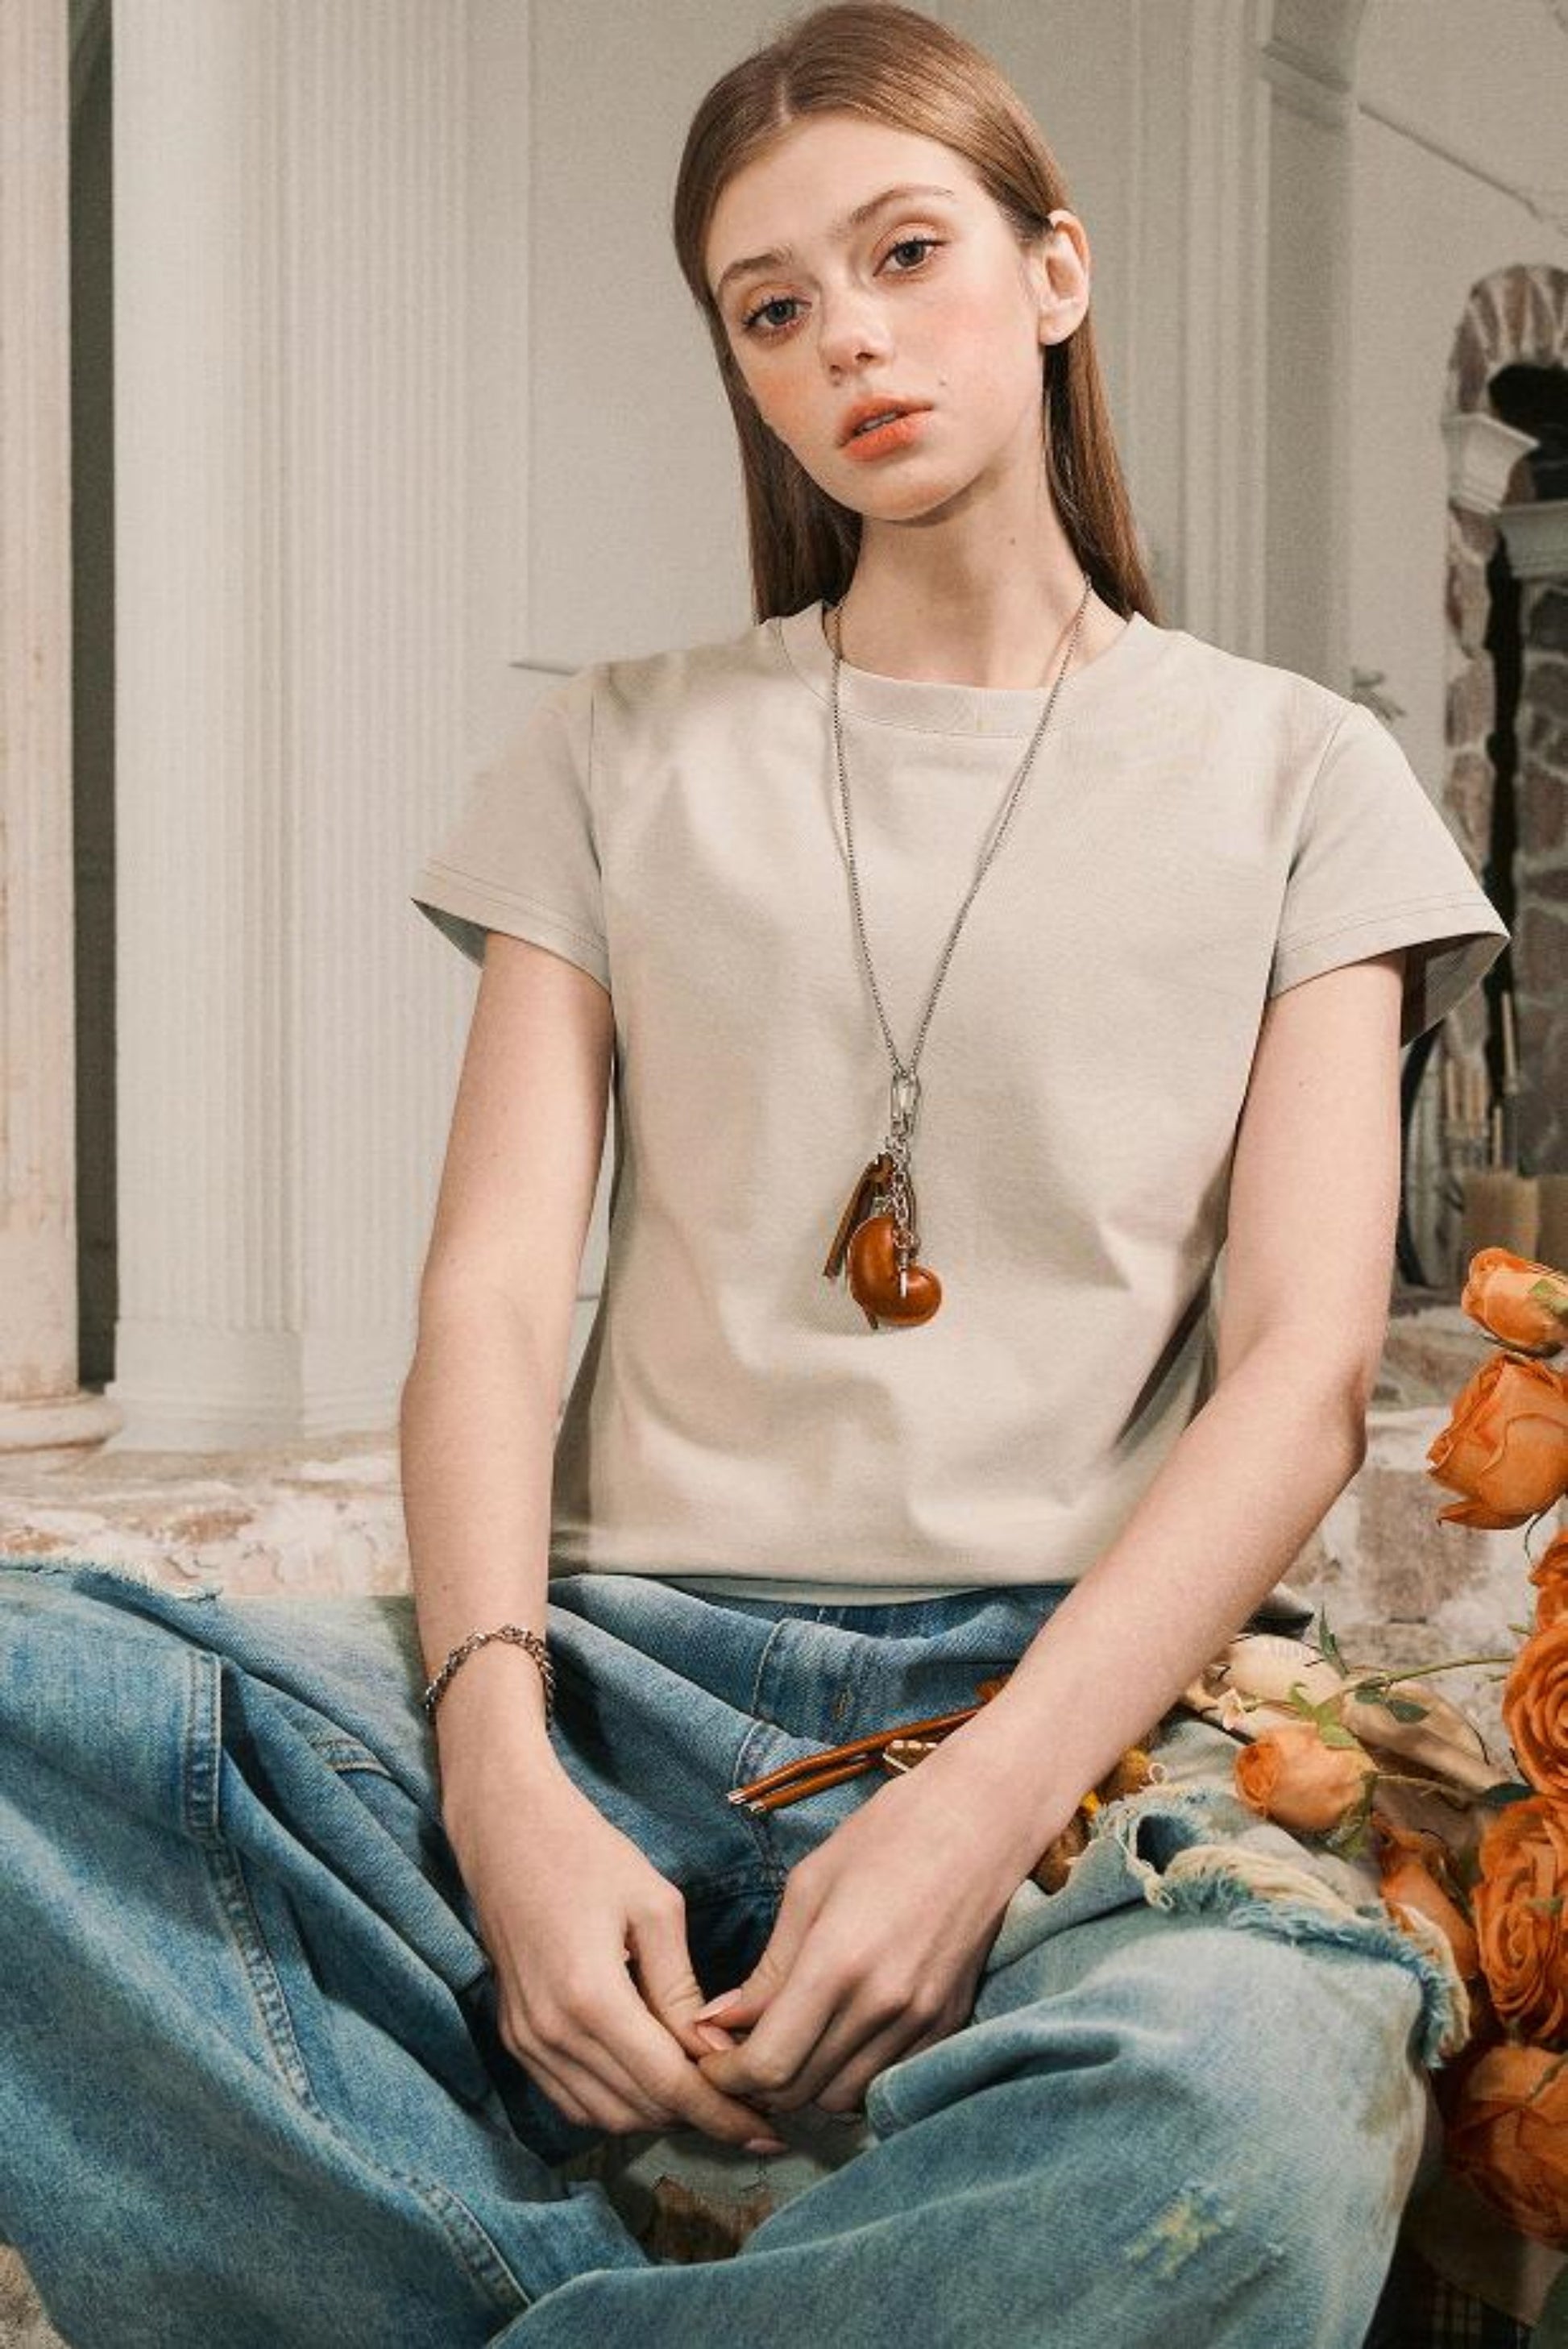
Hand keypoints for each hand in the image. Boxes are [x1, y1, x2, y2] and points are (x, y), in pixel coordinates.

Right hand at [445, 1754, 788, 2151]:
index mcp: (592, 1997)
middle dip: (700, 2120)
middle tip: (752, 2112)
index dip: (722, 2115)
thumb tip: (718, 2053)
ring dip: (660, 2117)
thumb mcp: (654, 1908)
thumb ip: (683, 1990)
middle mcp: (552, 2033)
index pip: (669, 2085)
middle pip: (639, 2109)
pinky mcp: (517, 2038)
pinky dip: (618, 2104)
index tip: (769, 2132)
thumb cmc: (587, 1853)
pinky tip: (656, 2085)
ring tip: (711, 2101)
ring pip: (605, 2115)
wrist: (505, 1829)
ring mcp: (527, 2040)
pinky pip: (573, 2098)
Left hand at [691, 1740, 1061, 2119]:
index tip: (708, 2057)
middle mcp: (883, 2005)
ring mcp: (922, 2020)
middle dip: (757, 2083)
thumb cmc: (888, 1833)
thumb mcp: (809, 1886)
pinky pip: (887, 2080)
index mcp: (838, 1963)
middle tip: (737, 2052)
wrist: (982, 1819)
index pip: (769, 2064)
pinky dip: (851, 2075)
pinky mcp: (949, 2023)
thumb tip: (723, 2021)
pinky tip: (836, 2038)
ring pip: (843, 2098)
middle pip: (801, 2092)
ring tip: (786, 2046)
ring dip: (805, 2086)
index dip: (727, 2075)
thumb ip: (769, 1967)